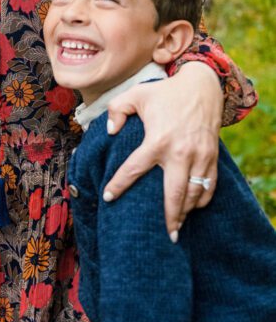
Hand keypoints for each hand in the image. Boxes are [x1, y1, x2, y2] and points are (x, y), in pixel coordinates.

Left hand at [104, 62, 221, 236]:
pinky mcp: (212, 157)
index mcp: (158, 140)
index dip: (119, 185)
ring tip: (176, 227)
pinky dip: (202, 200)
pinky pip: (210, 186)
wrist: (202, 86)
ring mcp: (200, 156)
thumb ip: (116, 110)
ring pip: (194, 194)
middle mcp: (180, 152)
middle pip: (174, 194)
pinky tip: (192, 208)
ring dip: (186, 212)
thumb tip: (110, 131)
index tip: (108, 198)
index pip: (134, 169)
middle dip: (169, 217)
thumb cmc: (165, 93)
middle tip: (166, 236)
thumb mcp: (135, 94)